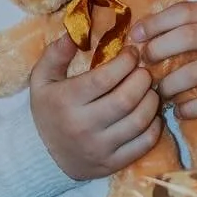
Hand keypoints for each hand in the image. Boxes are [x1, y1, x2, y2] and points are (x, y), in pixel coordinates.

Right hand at [29, 35, 161, 180]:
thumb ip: (56, 53)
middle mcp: (83, 126)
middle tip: (144, 71)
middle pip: (126, 99)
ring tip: (149, 90)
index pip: (104, 78)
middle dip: (142, 80)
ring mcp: (100, 148)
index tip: (132, 53)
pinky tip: (150, 114)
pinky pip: (144, 144)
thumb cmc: (48, 110)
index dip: (125, 62)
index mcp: (66, 101)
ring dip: (152, 101)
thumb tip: (75, 32)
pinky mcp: (113, 163)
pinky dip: (154, 126)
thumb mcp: (42, 79)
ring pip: (139, 121)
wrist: (43, 155)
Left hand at [133, 1, 196, 115]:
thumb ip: (192, 23)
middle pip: (186, 38)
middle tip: (144, 66)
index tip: (135, 36)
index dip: (154, 23)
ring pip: (195, 73)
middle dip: (158, 51)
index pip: (182, 12)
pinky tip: (181, 111)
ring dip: (170, 85)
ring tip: (160, 92)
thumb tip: (144, 34)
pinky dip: (192, 108)